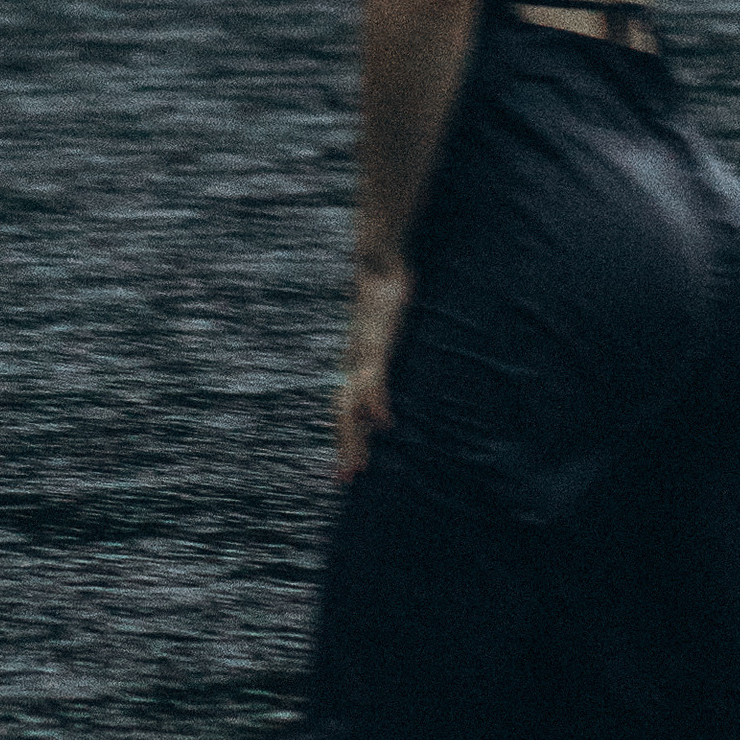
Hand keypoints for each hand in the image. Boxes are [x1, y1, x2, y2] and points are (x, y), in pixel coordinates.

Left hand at [334, 264, 410, 480]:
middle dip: (345, 446)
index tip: (345, 468)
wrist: (378, 258)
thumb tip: (396, 364)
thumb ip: (390, 347)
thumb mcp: (388, 326)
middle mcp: (355, 363)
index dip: (344, 436)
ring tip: (358, 467)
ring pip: (352, 404)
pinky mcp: (377, 342)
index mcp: (357, 363)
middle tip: (345, 481)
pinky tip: (383, 424)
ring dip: (353, 436)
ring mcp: (364, 354)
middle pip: (343, 413)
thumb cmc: (386, 292)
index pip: (345, 408)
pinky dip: (375, 403)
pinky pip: (374, 379)